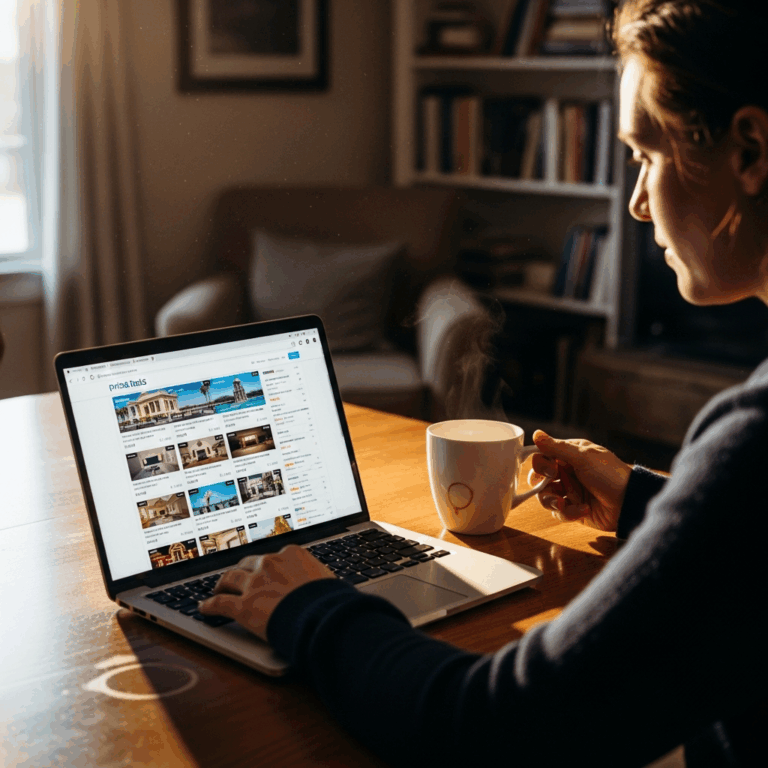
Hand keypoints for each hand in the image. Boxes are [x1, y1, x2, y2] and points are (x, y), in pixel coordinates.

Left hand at [198, 545, 334, 640]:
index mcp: (291, 554)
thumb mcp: (327, 580)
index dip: (265, 566)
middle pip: (247, 564)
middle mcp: (269, 563)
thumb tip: (322, 588)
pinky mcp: (243, 606)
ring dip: (221, 584)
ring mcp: (254, 584)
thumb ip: (315, 579)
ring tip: (218, 590)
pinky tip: (205, 609)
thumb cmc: (331, 601)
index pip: (272, 557)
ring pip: (229, 579)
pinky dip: (209, 607)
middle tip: (237, 578)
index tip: (263, 570)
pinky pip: (219, 604)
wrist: (323, 616)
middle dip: (241, 571)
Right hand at [530, 430, 631, 531]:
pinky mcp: (573, 509)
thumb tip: (536, 434)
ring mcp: (570, 491)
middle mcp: (567, 472)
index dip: (540, 463)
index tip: (551, 469)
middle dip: (540, 483)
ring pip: (545, 496)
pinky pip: (559, 512)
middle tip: (551, 484)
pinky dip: (569, 512)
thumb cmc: (610, 475)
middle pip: (538, 477)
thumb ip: (557, 447)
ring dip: (551, 501)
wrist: (630, 503)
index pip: (542, 456)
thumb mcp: (583, 458)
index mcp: (569, 455)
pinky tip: (584, 509)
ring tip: (563, 503)